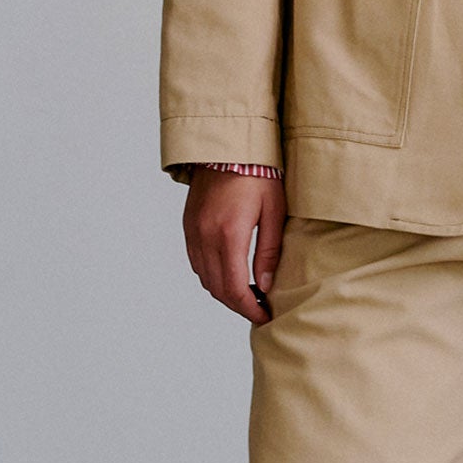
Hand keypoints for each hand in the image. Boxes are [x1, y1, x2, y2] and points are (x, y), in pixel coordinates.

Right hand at [183, 169, 286, 322]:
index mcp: (229, 235)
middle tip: (258, 310)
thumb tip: (265, 286)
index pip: (235, 288)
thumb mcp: (274, 212)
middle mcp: (205, 237)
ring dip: (223, 292)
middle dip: (238, 305)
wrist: (228, 146)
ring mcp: (193, 231)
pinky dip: (210, 275)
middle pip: (217, 289)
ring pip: (204, 278)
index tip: (264, 317)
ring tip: (247, 295)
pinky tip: (229, 274)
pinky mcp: (188, 225)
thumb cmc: (259, 174)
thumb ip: (268, 252)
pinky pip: (196, 262)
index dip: (249, 309)